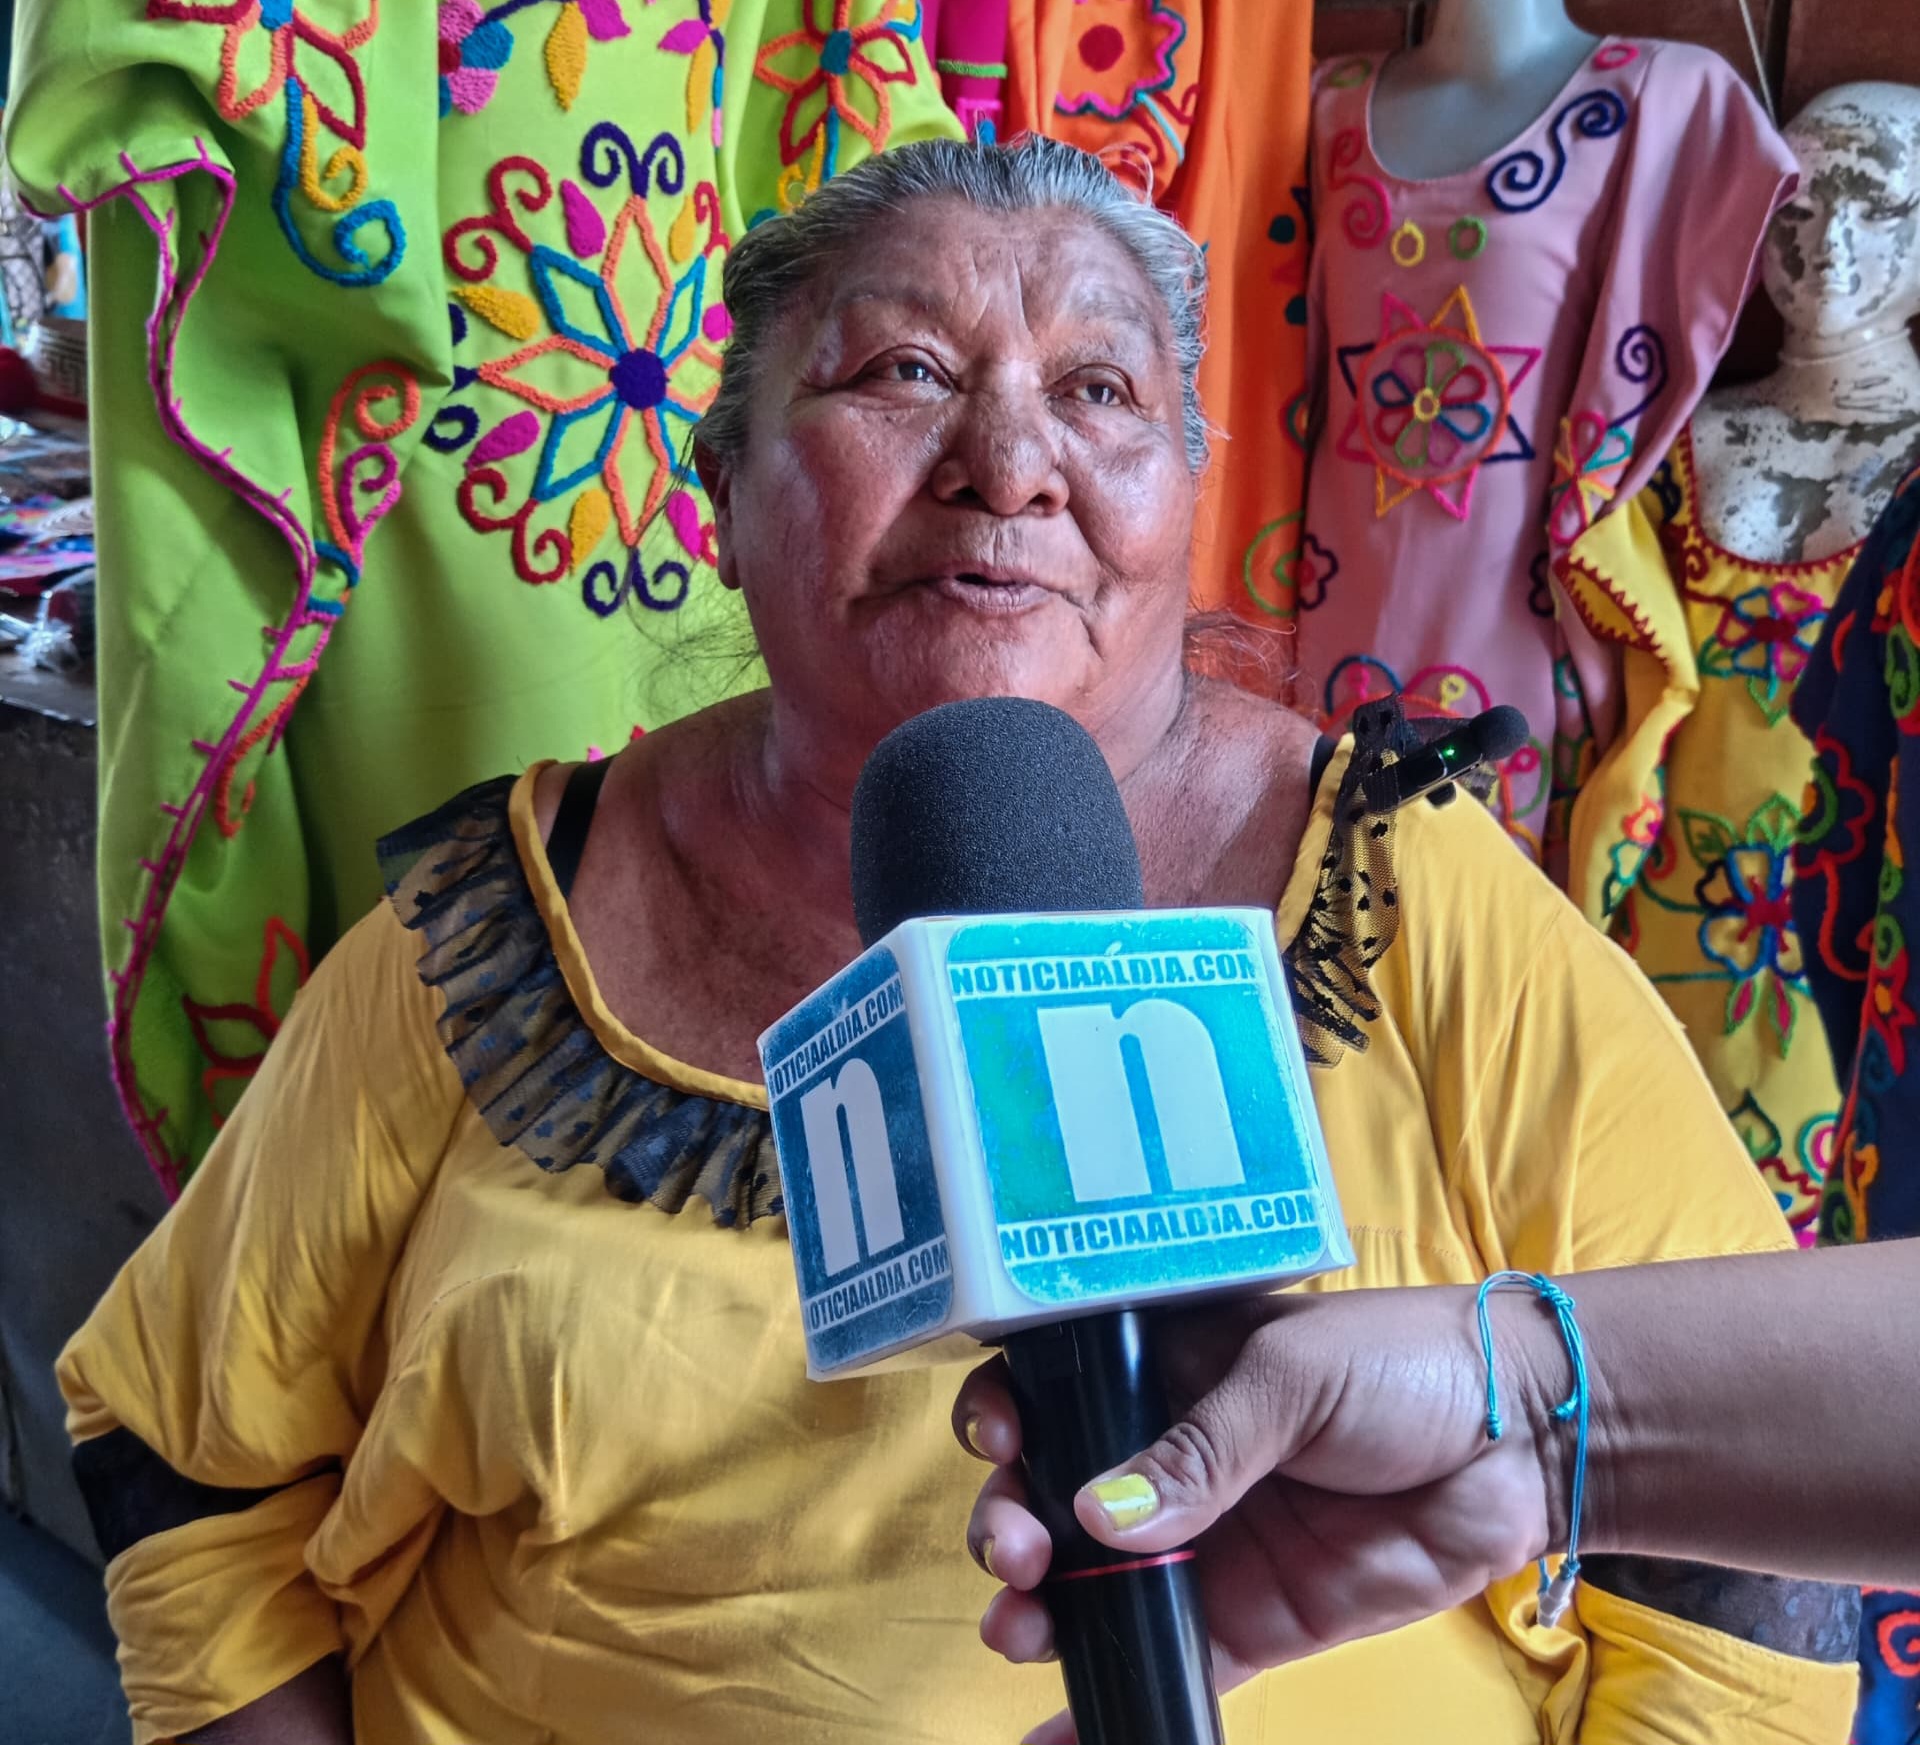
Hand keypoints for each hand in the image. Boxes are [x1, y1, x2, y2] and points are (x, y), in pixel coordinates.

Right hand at [954, 1288, 1563, 1740]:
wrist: (1522, 1445)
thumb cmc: (1401, 1364)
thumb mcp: (1291, 1377)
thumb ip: (1197, 1450)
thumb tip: (1094, 1516)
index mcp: (1163, 1366)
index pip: (1054, 1384)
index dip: (1008, 1412)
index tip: (1002, 1442)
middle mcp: (1164, 1456)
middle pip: (1052, 1492)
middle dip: (1011, 1524)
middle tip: (1021, 1553)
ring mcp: (1201, 1544)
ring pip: (1090, 1585)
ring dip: (1037, 1610)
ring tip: (1020, 1629)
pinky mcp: (1245, 1621)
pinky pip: (1163, 1666)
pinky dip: (1105, 1703)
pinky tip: (1052, 1735)